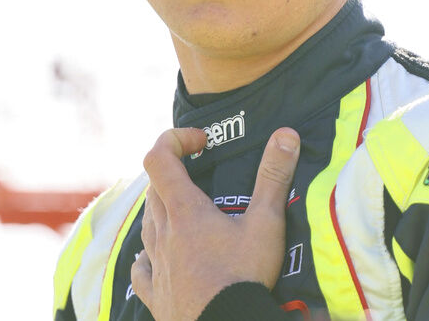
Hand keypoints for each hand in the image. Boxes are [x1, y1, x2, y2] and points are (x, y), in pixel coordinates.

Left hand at [130, 127, 300, 320]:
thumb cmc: (244, 277)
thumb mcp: (267, 223)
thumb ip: (274, 176)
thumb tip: (286, 134)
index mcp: (185, 212)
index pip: (160, 159)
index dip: (175, 140)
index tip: (203, 142)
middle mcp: (163, 234)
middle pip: (154, 190)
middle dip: (175, 173)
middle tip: (201, 174)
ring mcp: (156, 266)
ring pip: (147, 225)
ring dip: (161, 209)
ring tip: (185, 212)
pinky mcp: (156, 295)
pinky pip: (141, 270)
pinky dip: (147, 257)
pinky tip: (151, 259)